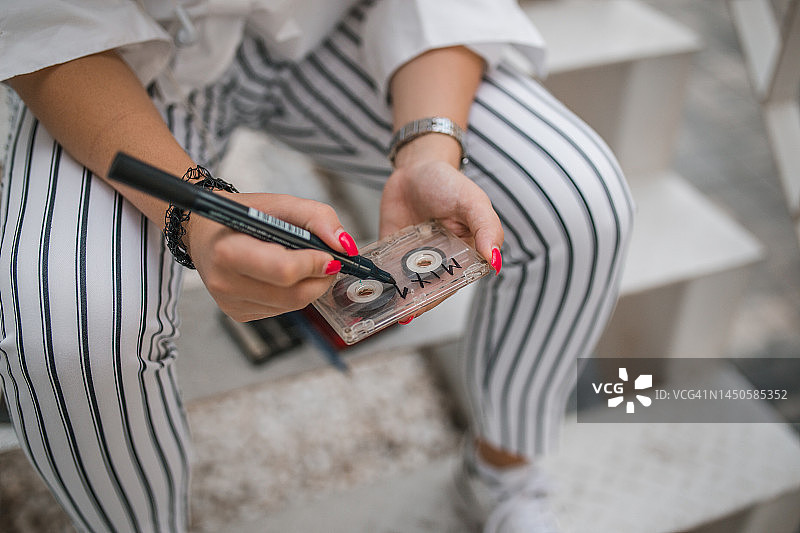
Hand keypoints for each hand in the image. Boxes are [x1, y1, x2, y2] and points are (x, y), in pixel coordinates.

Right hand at [186, 192, 355, 321]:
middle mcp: (226, 283)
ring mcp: (231, 304)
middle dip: (321, 278)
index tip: (329, 254)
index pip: (284, 271)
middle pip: (294, 295)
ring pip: (293, 305)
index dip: (315, 264)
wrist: (206, 232)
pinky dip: (294, 293)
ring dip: (310, 286)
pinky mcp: (240, 314)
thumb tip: (345, 245)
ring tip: (304, 263)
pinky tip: (284, 276)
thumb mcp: (280, 203)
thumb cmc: (242, 215)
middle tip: (327, 260)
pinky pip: (283, 310)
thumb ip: (317, 218)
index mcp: (229, 251)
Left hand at [380, 152, 503, 321]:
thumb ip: (487, 228)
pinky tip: (367, 289)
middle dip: (412, 302)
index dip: (438, 296)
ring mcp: (413, 258)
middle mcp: (439, 262)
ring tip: (380, 308)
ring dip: (394, 297)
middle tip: (398, 312)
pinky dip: (376, 280)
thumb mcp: (473, 202)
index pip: (453, 283)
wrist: (415, 167)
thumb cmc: (449, 183)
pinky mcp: (392, 251)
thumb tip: (495, 261)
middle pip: (426, 289)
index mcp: (464, 256)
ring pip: (404, 284)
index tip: (422, 306)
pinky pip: (384, 269)